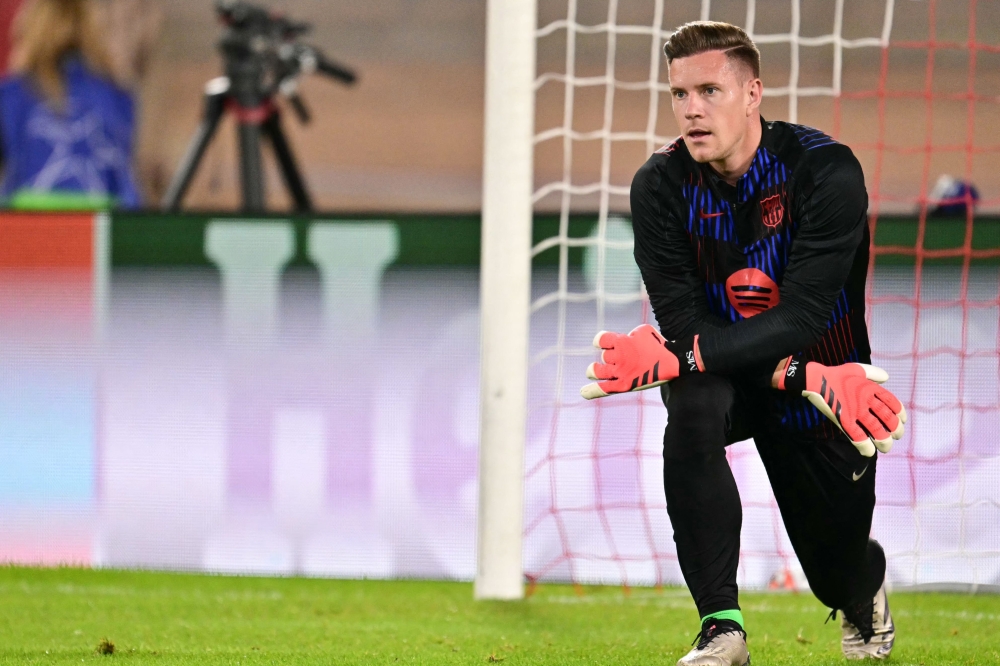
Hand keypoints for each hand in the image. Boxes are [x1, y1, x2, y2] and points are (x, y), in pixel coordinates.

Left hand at [580, 324, 699, 399]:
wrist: (674, 361)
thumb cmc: (659, 344)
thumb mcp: (643, 330)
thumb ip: (629, 334)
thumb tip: (624, 339)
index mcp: (622, 341)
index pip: (601, 340)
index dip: (600, 341)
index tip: (601, 343)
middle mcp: (619, 356)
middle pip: (604, 357)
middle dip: (609, 358)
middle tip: (619, 360)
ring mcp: (621, 372)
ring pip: (599, 371)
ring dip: (595, 371)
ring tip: (594, 371)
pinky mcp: (625, 385)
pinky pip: (604, 388)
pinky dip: (592, 391)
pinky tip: (583, 392)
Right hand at [777, 358, 906, 456]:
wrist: (815, 380)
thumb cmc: (836, 374)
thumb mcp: (857, 369)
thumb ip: (874, 373)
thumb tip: (887, 378)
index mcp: (871, 388)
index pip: (893, 403)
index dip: (901, 414)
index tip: (902, 421)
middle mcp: (866, 401)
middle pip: (888, 419)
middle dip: (896, 430)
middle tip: (896, 437)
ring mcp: (855, 411)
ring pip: (876, 430)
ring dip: (884, 442)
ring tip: (885, 448)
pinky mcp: (843, 420)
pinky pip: (857, 436)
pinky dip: (865, 446)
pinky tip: (869, 452)